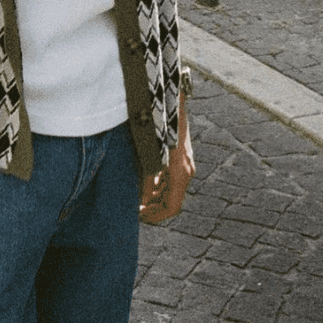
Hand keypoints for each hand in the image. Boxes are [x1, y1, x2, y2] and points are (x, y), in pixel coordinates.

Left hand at [139, 99, 193, 224]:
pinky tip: (146, 182)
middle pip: (172, 200)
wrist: (170, 104)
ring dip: (155, 196)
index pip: (172, 207)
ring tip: (138, 198)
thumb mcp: (149, 158)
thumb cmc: (158, 130)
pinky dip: (159, 184)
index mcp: (180, 174)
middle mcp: (185, 171)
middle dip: (154, 207)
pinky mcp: (181, 156)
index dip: (156, 217)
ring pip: (171, 189)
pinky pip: (171, 177)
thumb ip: (146, 182)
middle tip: (136, 210)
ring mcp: (185, 164)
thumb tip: (142, 202)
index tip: (141, 218)